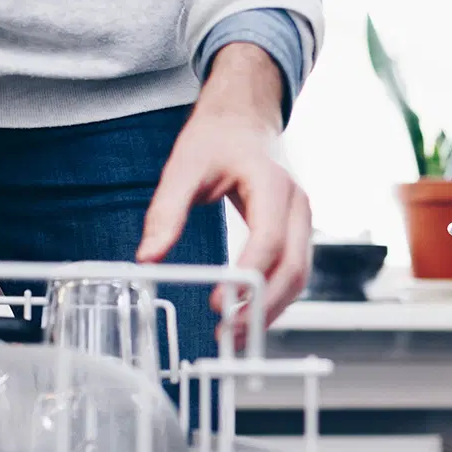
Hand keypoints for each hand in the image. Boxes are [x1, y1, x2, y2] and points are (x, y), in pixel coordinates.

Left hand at [138, 44, 309, 344]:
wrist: (246, 117)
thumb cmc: (218, 138)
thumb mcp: (184, 167)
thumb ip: (166, 211)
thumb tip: (148, 258)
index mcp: (272, 184)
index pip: (268, 240)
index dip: (245, 278)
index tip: (218, 305)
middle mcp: (297, 204)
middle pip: (293, 267)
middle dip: (264, 307)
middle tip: (230, 334)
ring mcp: (303, 219)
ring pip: (300, 275)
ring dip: (272, 310)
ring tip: (236, 335)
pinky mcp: (298, 231)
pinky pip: (294, 270)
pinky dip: (276, 297)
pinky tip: (249, 314)